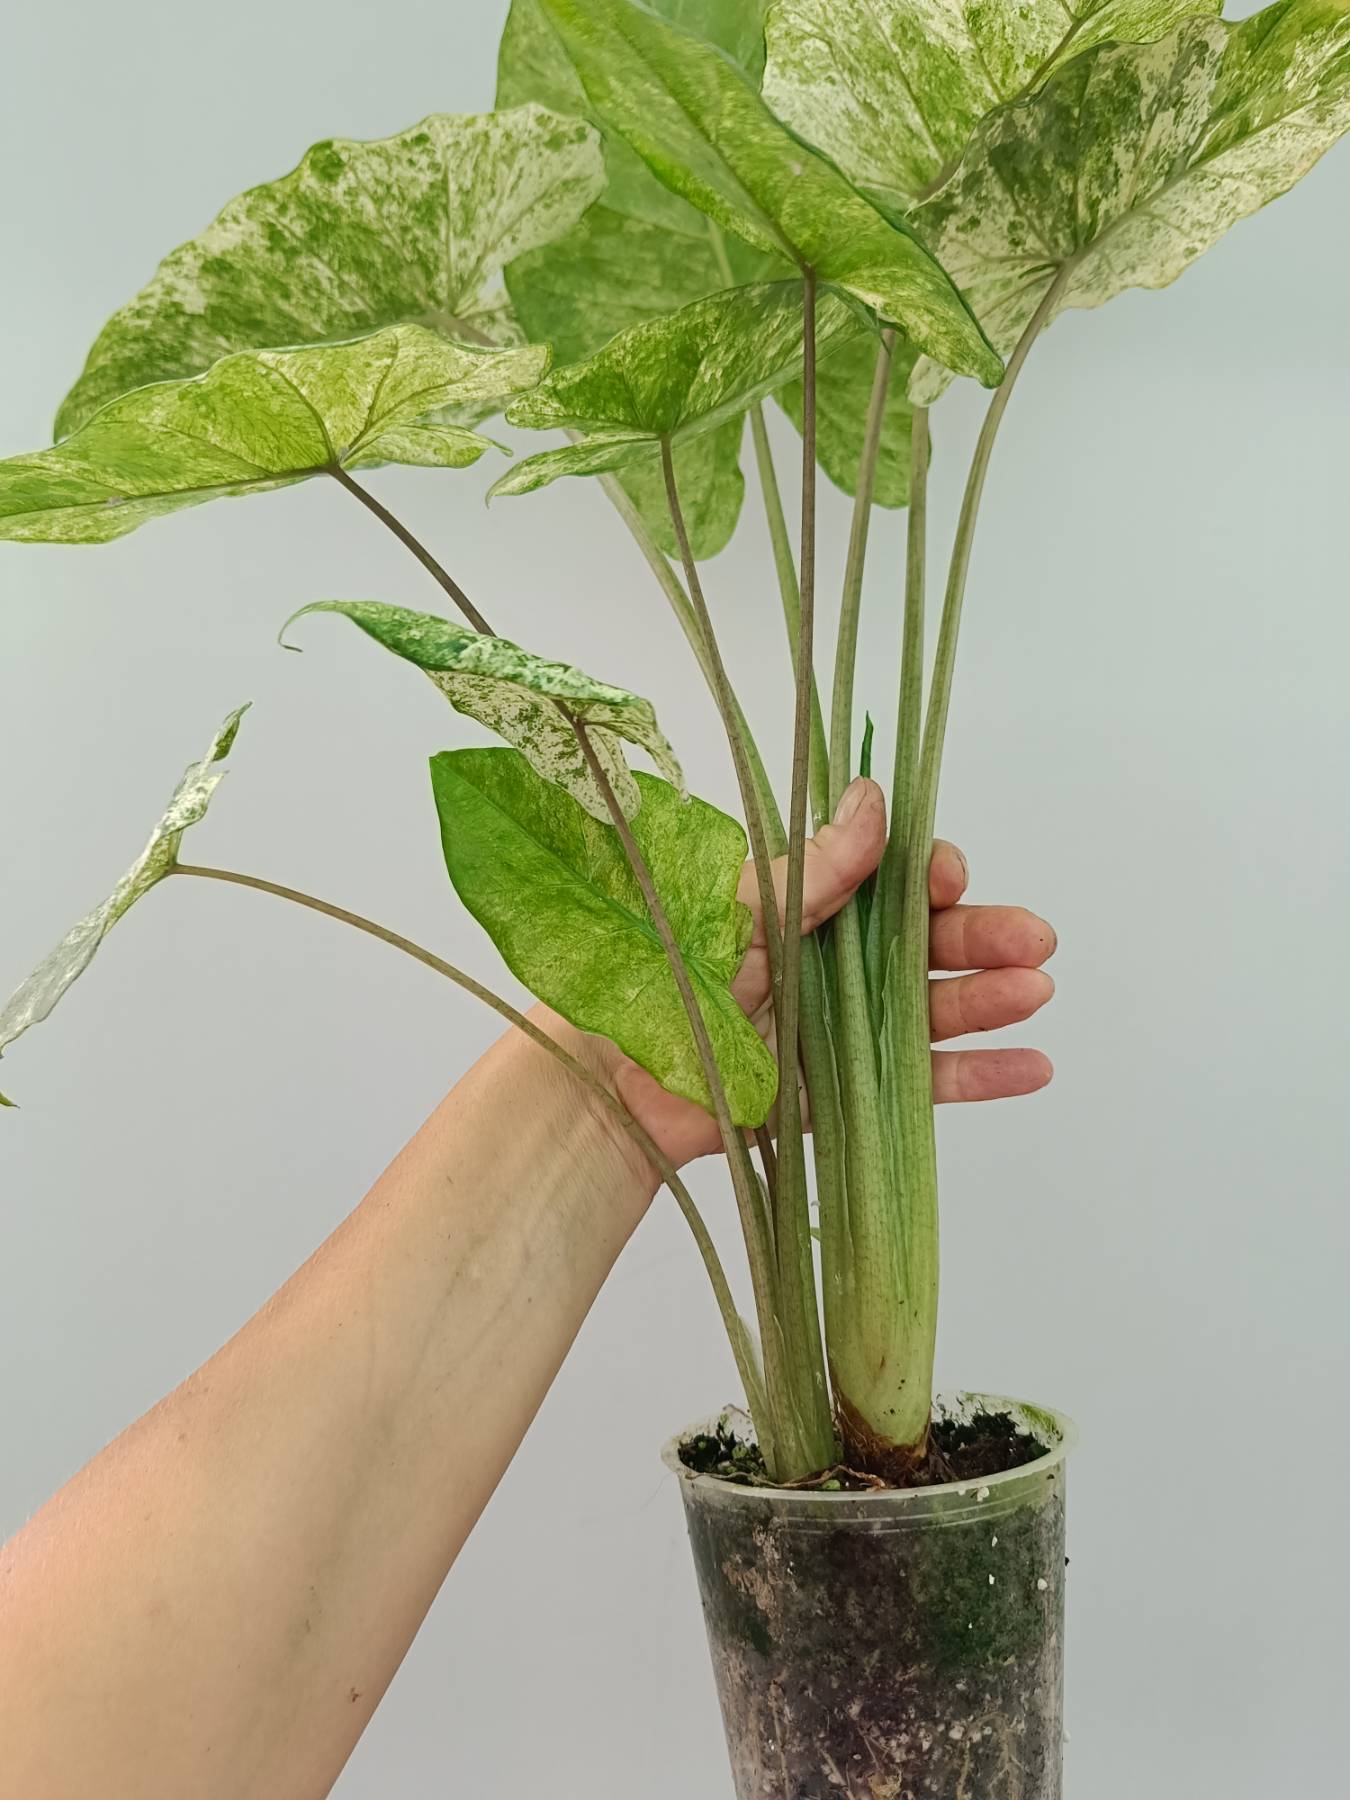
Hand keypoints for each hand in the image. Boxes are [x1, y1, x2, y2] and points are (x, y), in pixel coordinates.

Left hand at [572, 777, 1055, 1170]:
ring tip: (1035, 991)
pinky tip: (1031, 1064)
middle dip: (981, 934)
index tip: (949, 878)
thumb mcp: (738, 911)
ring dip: (988, 998)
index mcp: (801, 906)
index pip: (886, 880)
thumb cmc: (657, 980)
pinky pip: (918, 1083)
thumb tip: (873, 797)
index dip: (927, 876)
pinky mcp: (840, 1097)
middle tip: (1033, 938)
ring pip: (930, 1008)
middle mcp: (827, 963)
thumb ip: (814, 870)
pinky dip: (976, 1075)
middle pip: (923, 943)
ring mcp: (838, 1031)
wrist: (611, 1082)